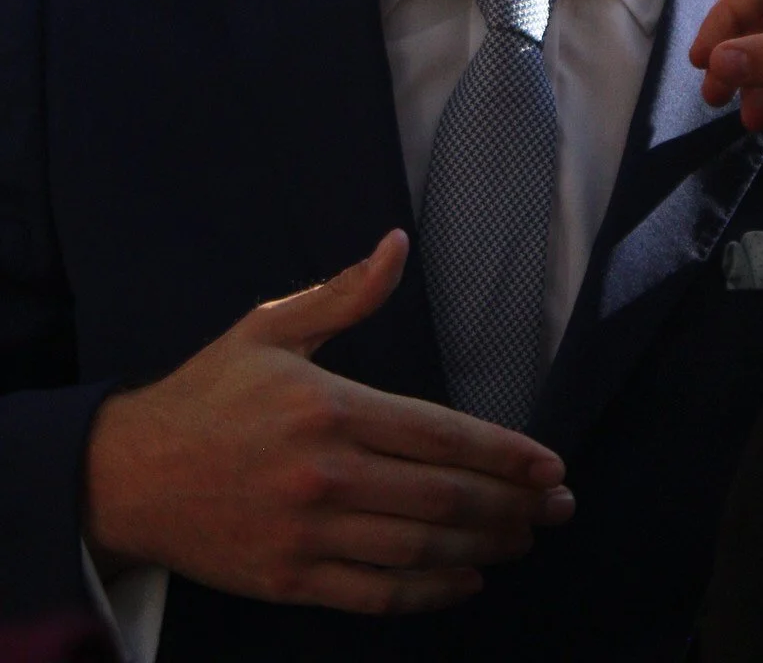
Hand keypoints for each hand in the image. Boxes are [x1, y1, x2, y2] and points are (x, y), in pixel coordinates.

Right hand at [83, 230, 573, 614]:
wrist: (130, 473)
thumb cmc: (208, 393)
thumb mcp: (271, 327)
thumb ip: (346, 294)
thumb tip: (398, 243)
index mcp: (331, 406)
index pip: (441, 434)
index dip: (504, 454)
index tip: (550, 467)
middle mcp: (326, 473)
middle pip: (443, 496)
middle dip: (511, 505)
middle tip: (557, 510)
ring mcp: (308, 533)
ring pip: (418, 549)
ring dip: (483, 548)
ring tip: (524, 539)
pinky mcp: (290, 580)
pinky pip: (376, 594)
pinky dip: (429, 593)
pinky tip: (465, 580)